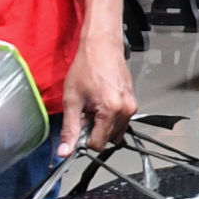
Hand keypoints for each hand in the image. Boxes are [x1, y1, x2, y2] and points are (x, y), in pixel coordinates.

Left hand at [60, 33, 136, 156]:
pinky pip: (121, 120)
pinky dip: (110, 117)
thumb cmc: (87, 67)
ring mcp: (132, 106)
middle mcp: (126, 110)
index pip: (98, 144)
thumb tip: (65, 151)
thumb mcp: (71, 99)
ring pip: (116, 131)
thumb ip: (69, 128)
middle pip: (108, 139)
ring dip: (103, 126)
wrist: (101, 46)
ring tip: (93, 107)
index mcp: (111, 110)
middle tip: (84, 114)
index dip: (84, 139)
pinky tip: (100, 102)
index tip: (78, 126)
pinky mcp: (133, 101)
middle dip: (94, 132)